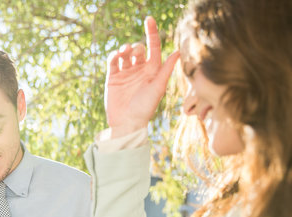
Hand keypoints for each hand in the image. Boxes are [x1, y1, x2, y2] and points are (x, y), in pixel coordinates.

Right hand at [105, 16, 180, 138]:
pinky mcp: (113, 78)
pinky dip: (114, 56)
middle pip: (139, 49)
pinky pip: (113, 61)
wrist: (127, 123)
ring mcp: (126, 73)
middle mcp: (140, 70)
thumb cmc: (145, 108)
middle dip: (136, 46)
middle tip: (132, 51)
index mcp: (153, 70)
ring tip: (124, 52)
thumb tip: (178, 51)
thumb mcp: (158, 88)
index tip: (149, 19)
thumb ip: (166, 69)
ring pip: (125, 53)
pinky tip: (116, 57)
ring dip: (125, 49)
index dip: (152, 32)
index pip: (154, 47)